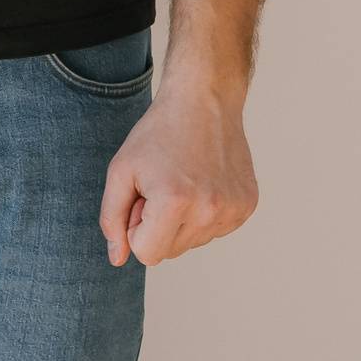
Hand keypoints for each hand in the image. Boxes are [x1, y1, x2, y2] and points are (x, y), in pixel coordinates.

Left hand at [99, 77, 257, 266]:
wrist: (203, 101)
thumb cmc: (157, 134)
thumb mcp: (121, 171)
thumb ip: (113, 219)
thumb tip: (118, 259)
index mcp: (174, 204)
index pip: (147, 255)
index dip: (137, 229)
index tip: (142, 198)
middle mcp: (209, 211)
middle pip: (170, 252)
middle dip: (157, 226)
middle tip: (161, 186)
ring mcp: (234, 209)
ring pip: (193, 243)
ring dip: (181, 220)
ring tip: (182, 181)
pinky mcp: (248, 206)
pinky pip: (216, 230)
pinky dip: (204, 214)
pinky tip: (202, 182)